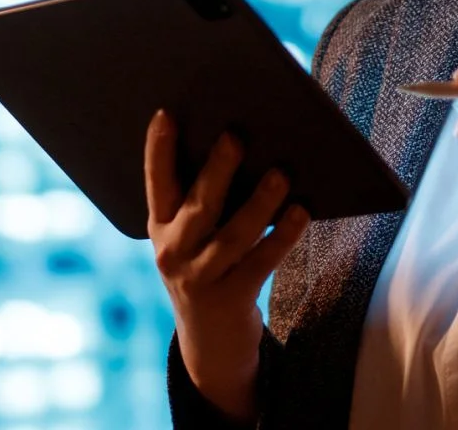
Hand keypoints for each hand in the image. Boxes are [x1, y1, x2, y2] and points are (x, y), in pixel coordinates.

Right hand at [146, 110, 308, 421]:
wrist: (210, 344)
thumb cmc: (207, 268)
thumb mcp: (192, 238)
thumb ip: (203, 201)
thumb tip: (242, 147)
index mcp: (160, 227)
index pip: (156, 183)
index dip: (158, 149)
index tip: (167, 114)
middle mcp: (173, 252)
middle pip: (198, 206)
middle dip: (217, 170)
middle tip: (235, 136)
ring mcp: (200, 278)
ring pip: (234, 235)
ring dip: (261, 202)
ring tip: (282, 174)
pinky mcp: (231, 299)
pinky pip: (261, 261)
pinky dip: (283, 236)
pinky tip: (302, 212)